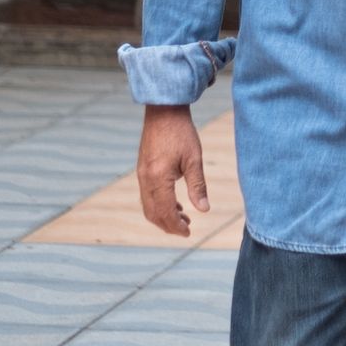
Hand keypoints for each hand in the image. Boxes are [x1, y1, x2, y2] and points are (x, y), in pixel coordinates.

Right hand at [136, 105, 209, 236]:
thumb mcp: (194, 159)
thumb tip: (204, 209)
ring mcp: (142, 175)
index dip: (175, 225)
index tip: (188, 233)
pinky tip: (176, 204)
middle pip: (153, 213)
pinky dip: (160, 205)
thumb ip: (197, 186)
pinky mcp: (143, 170)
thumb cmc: (182, 134)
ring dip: (163, 216)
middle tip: (186, 231)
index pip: (165, 211)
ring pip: (148, 206)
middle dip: (168, 225)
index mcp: (158, 178)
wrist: (164, 112)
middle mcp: (146, 179)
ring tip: (184, 219)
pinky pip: (148, 195)